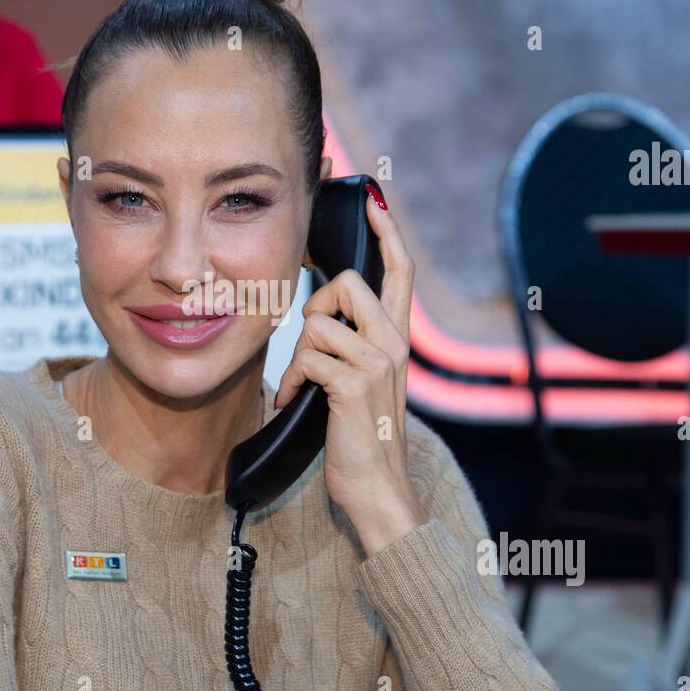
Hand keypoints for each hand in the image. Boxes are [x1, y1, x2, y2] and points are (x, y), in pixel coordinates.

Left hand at [272, 190, 420, 555]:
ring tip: (298, 387)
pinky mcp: (355, 384)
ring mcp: (378, 363)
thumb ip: (348, 347)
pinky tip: (290, 402)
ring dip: (296, 356)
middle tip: (309, 348)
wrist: (377, 489)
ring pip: (318, 321)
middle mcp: (394, 344)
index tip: (374, 201)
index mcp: (396, 340)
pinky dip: (289, 381)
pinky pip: (307, 357)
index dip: (387, 232)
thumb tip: (317, 318)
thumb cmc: (358, 438)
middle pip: (349, 282)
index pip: (400, 270)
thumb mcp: (359, 383)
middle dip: (315, 306)